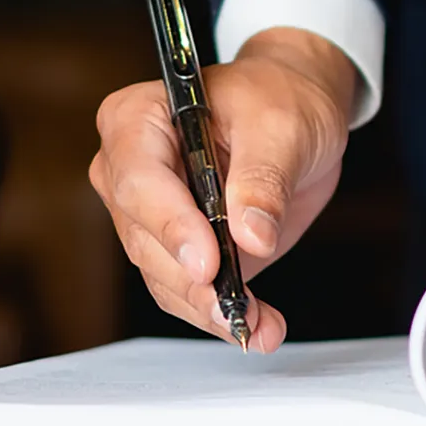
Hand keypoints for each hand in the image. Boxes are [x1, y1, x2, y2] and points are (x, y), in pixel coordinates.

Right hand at [90, 28, 356, 350]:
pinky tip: (258, 327)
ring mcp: (150, 214)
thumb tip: (250, 236)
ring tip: (258, 325)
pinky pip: (186, 290)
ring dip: (208, 307)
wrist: (297, 110)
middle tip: (236, 307)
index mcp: (137, 120)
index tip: (208, 263)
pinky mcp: (178, 248)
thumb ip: (263, 179)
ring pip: (161, 275)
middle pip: (143, 238)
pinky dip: (220, 313)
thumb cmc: (280, 98)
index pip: (139, 181)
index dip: (170, 226)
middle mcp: (128, 169)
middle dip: (191, 280)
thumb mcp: (281, 126)